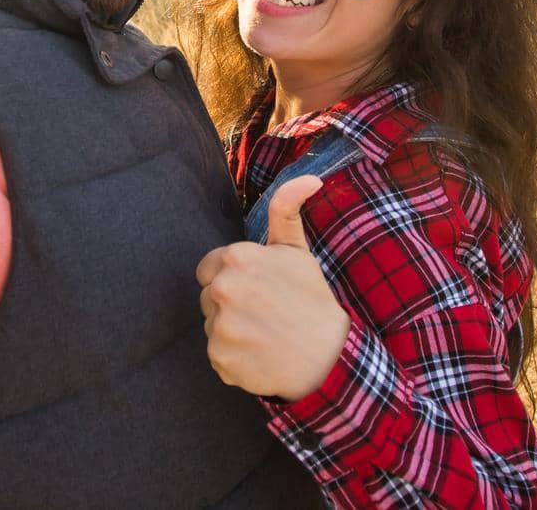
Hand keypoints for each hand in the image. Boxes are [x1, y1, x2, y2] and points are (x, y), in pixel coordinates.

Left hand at [195, 176, 350, 400]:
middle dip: (230, 304)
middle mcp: (222, 288)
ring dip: (231, 331)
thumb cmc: (311, 300)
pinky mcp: (219, 358)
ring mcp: (219, 326)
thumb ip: (286, 209)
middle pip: (208, 297)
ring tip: (264, 335)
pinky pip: (217, 354)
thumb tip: (311, 177)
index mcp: (236, 258)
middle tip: (265, 313)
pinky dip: (234, 358)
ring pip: (212, 325)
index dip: (233, 278)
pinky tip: (259, 355)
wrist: (328, 358)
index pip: (209, 268)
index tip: (259, 289)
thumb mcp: (297, 250)